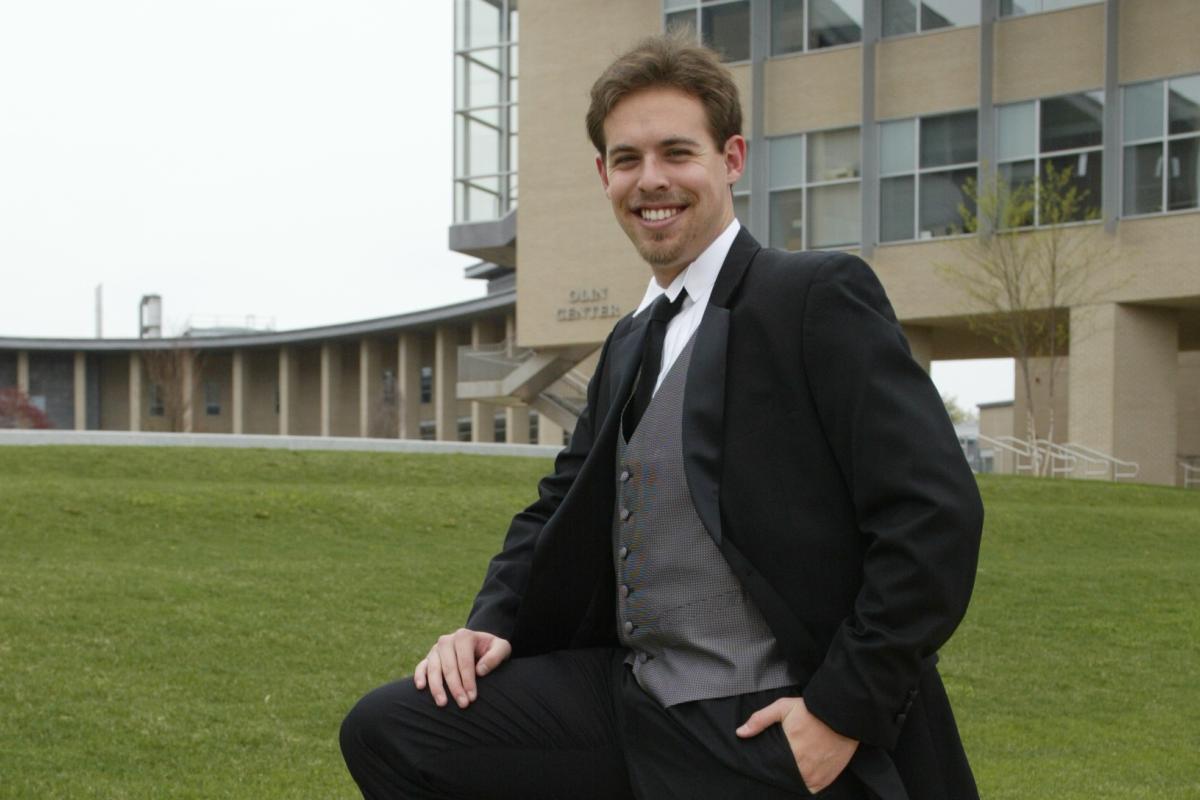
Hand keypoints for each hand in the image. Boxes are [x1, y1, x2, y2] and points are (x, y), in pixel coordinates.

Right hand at [413, 628, 511, 708]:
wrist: (481, 647)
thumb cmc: (492, 650)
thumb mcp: (502, 648)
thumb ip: (495, 656)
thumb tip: (480, 670)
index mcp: (464, 636)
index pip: (464, 661)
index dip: (468, 680)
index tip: (473, 697)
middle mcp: (447, 640)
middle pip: (449, 666)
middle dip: (456, 687)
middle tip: (463, 704)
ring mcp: (436, 649)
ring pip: (433, 668)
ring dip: (437, 687)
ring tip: (443, 703)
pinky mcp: (429, 658)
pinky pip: (421, 666)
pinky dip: (419, 676)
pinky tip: (421, 687)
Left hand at [736, 696, 857, 793]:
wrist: (841, 714)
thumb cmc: (811, 710)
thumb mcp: (782, 707)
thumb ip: (760, 720)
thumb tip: (740, 732)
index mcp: (789, 751)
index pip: (770, 767)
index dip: (767, 764)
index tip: (768, 758)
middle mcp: (802, 767)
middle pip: (783, 777)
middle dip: (779, 771)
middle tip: (781, 760)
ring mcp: (816, 775)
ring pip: (796, 784)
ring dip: (792, 778)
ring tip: (792, 765)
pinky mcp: (827, 778)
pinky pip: (812, 788)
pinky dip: (806, 783)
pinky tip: (803, 772)